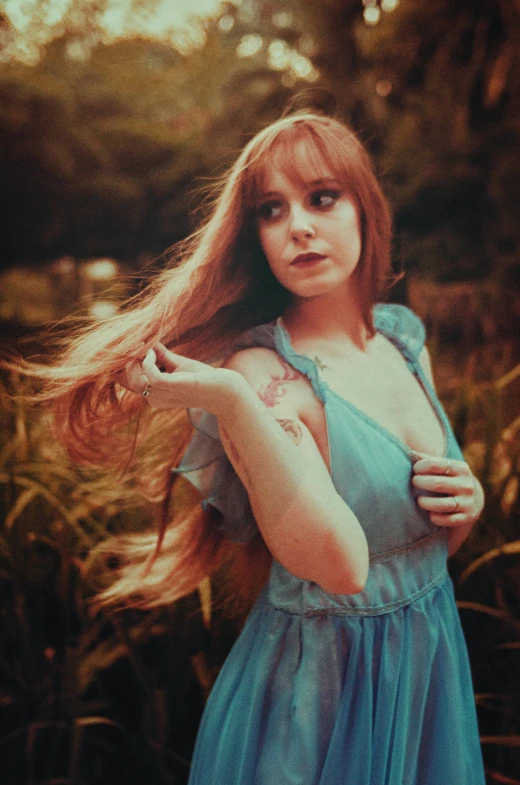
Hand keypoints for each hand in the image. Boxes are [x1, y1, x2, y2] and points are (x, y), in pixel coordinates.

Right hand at [118, 343, 246, 417]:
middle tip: (137, 345)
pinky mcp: (175, 387)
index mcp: (154, 394)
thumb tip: (147, 339)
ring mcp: (164, 395)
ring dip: (136, 359)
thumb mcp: (177, 364)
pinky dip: (148, 361)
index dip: (121, 363)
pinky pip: (151, 376)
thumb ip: (161, 355)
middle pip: (125, 381)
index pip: (124, 381)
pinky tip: (154, 352)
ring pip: (134, 380)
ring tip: (146, 347)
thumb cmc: (202, 378)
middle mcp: (155, 398)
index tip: (131, 346)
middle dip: (125, 360)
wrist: (225, 390)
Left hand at [412, 454, 483, 527]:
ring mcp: (468, 502)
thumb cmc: (450, 479)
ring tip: (419, 500)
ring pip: (443, 504)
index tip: (414, 470)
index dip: (420, 466)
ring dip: (426, 503)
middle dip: (421, 483)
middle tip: (413, 483)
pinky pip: (448, 520)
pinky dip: (436, 518)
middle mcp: (466, 485)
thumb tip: (408, 453)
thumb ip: (427, 460)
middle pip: (438, 484)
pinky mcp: (467, 517)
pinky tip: (429, 514)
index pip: (436, 464)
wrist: (474, 500)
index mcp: (460, 468)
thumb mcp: (445, 467)